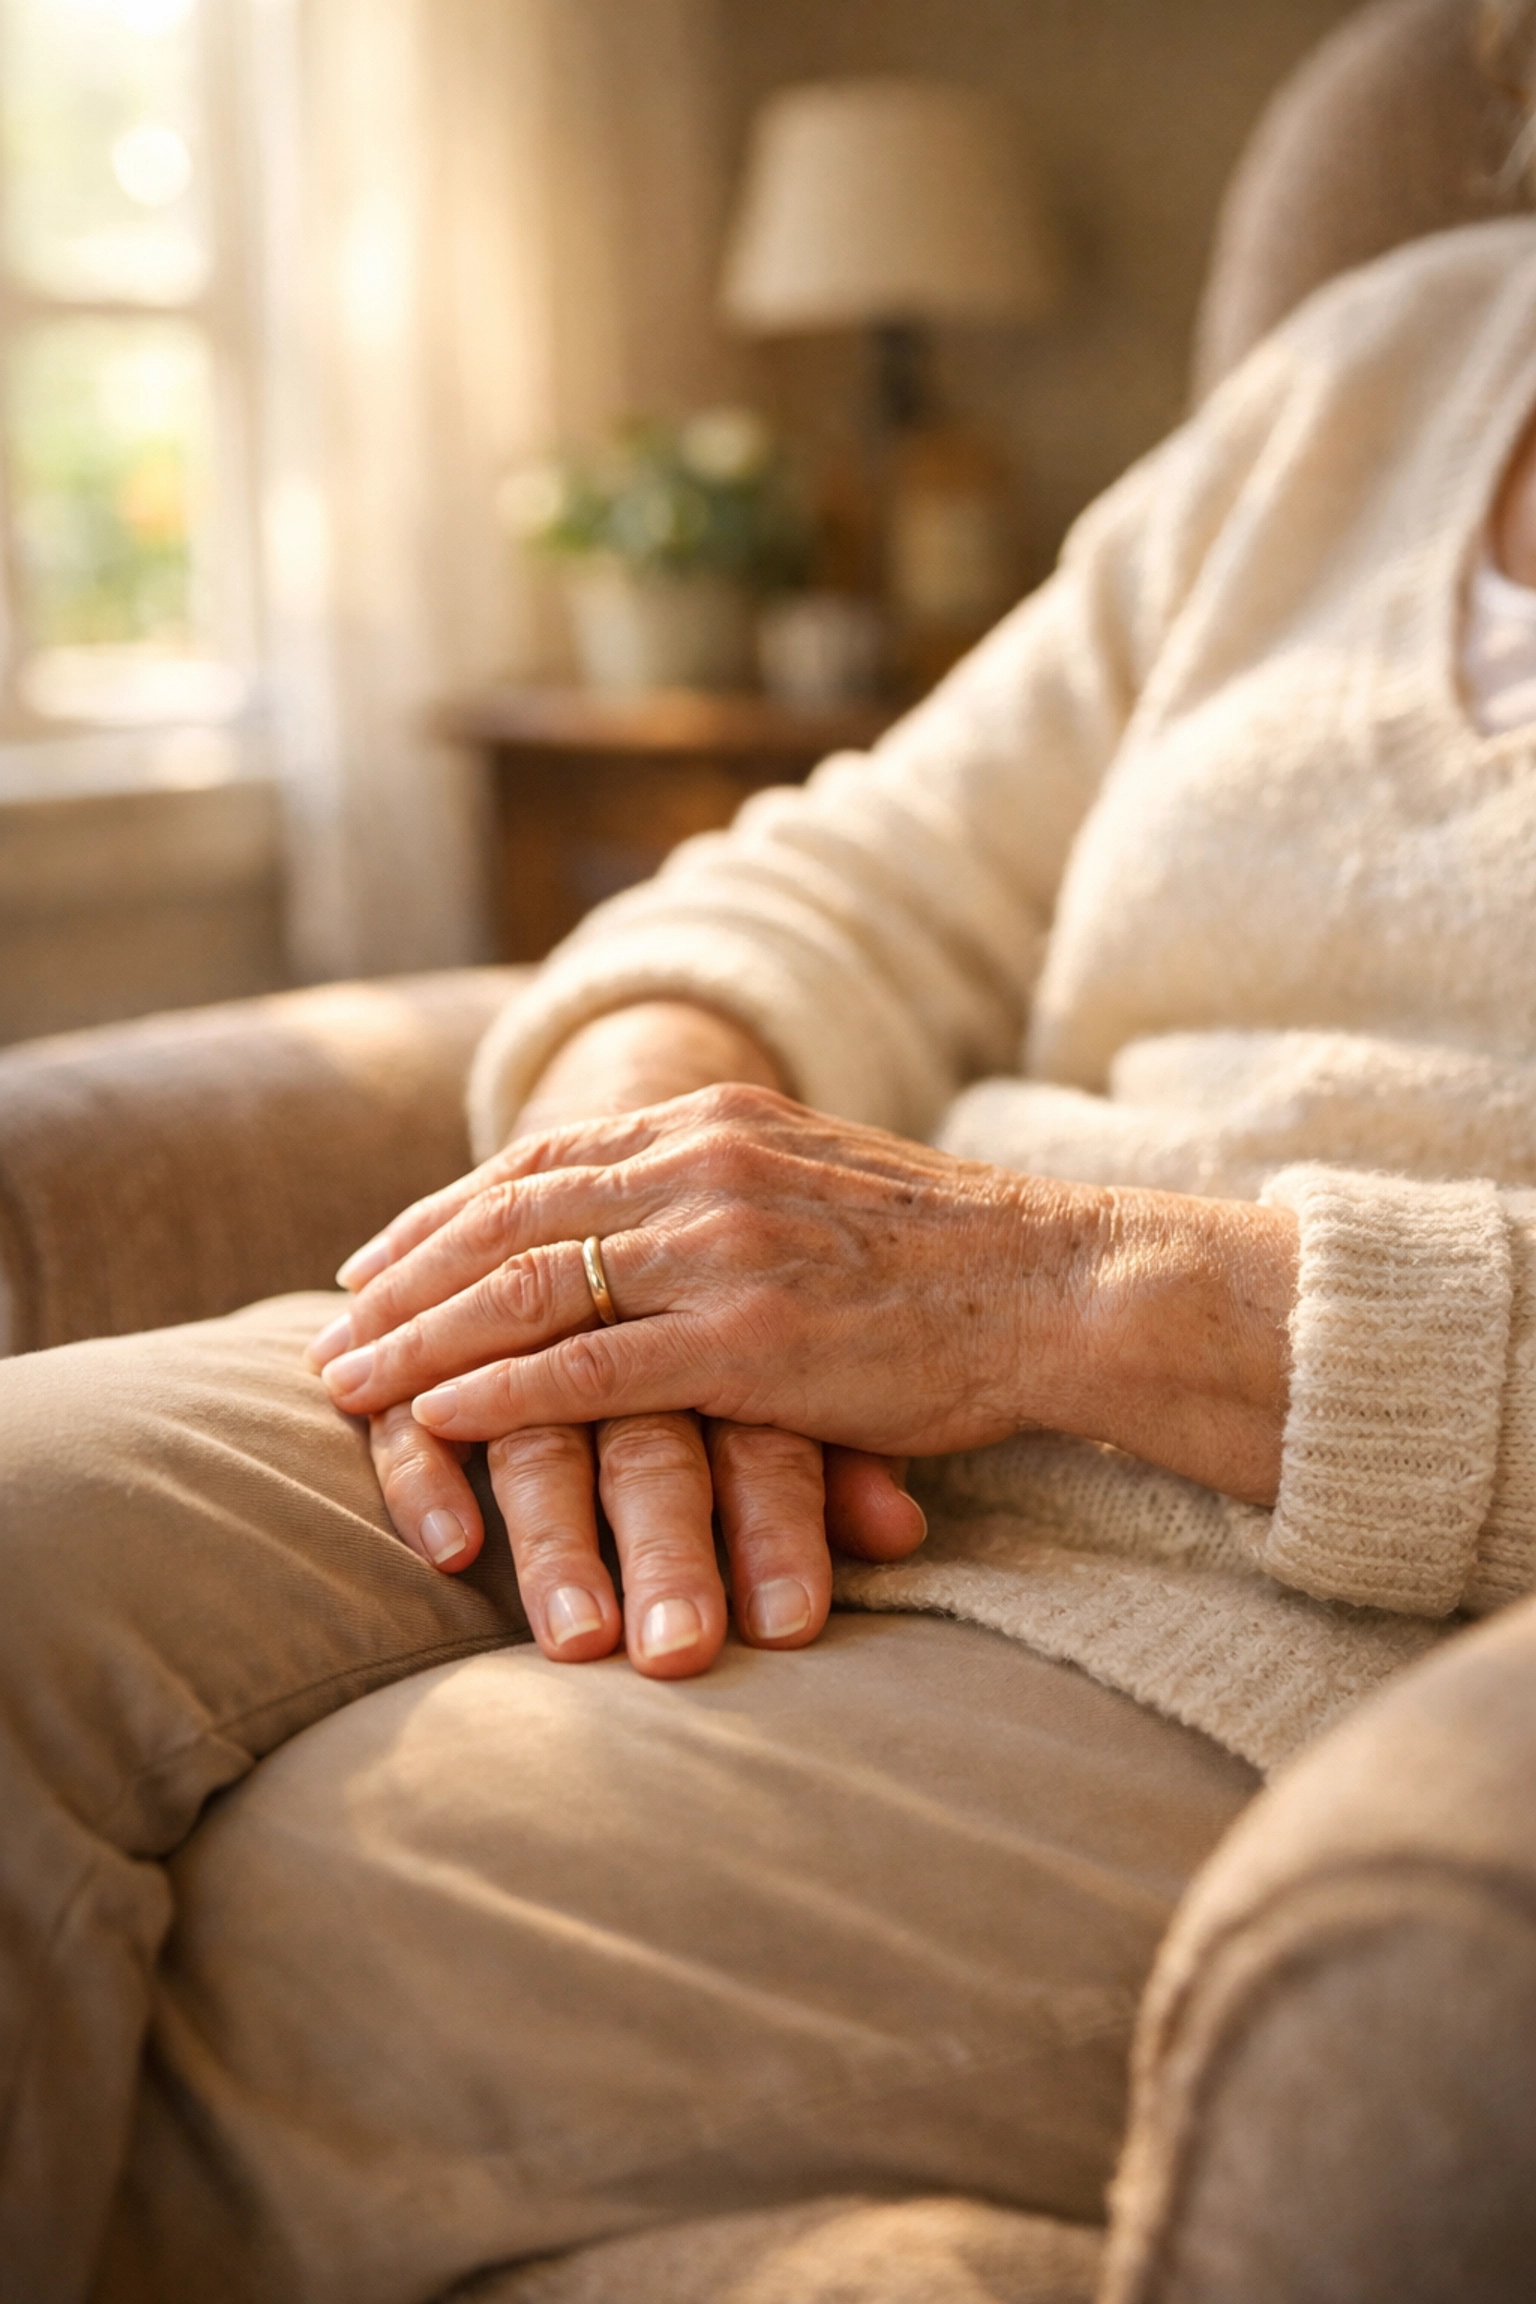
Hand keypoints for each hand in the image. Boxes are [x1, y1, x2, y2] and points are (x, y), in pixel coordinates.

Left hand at [315, 1003, 927, 1678]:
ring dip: (419, 1338)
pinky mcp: (752, 1340)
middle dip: (398, 1281)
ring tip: (343, 1384)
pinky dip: (500, 1392)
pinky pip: (593, 1368)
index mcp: (713, 1121)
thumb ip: (718, 1185)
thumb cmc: (944, 1253)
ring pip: (526, 1289)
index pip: (537, 1159)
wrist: (1057, 1283)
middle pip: (505, 1217)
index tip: (369, 1260)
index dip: (437, 1215)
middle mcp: (702, 1166)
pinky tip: (435, 1417)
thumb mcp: (814, 1179)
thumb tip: (642, 1217)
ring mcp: (723, 1249)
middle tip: (326, 1333)